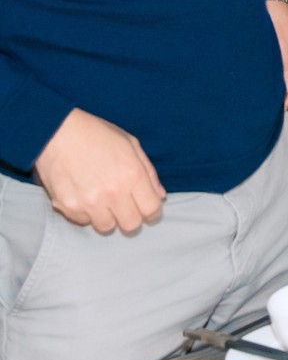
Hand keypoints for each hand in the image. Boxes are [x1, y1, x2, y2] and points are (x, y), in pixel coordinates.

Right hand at [33, 109, 164, 233]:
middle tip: (125, 205)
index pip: (151, 209)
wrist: (56, 132)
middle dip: (131, 217)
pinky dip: (86, 213)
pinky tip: (84, 195)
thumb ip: (149, 173)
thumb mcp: (131, 145)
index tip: (147, 208)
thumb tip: (160, 196)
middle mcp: (112, 192)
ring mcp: (88, 202)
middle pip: (131, 225)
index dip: (152, 211)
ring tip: (103, 199)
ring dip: (108, 217)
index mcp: (132, 175)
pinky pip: (82, 221)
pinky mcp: (67, 206)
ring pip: (106, 227)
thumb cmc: (97, 135)